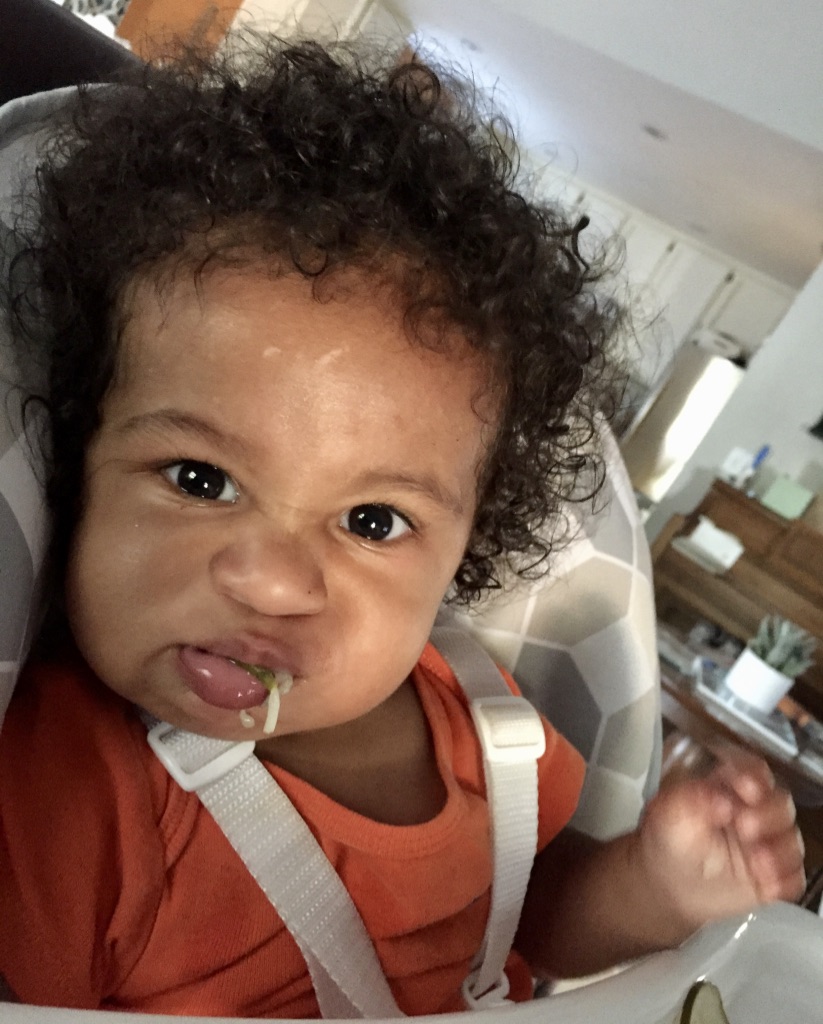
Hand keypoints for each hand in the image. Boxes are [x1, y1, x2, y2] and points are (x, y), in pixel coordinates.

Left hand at [637, 745, 805, 933]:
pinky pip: (792, 878)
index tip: (746, 788)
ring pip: (791, 840)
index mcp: (728, 787)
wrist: (666, 882)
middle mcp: (752, 811)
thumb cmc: (668, 839)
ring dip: (779, 850)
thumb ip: (691, 798)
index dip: (754, 777)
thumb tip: (719, 798)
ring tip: (756, 861)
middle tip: (745, 826)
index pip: (753, 772)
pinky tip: (765, 884)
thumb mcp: (669, 812)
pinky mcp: (772, 876)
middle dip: (768, 814)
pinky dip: (783, 880)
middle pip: (780, 803)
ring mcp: (765, 844)